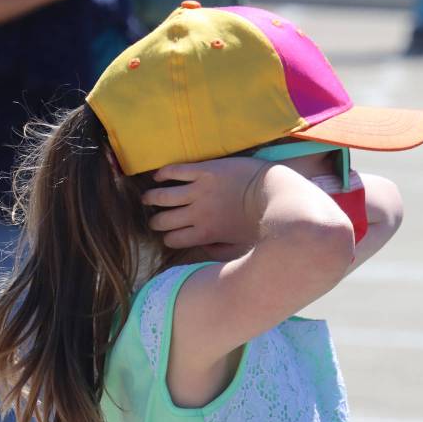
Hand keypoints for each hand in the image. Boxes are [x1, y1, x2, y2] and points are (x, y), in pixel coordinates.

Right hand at [142, 158, 272, 250]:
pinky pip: (175, 171)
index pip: (173, 240)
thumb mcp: (241, 246)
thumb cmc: (262, 222)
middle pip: (163, 221)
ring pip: (162, 196)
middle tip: (154, 218)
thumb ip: (220, 250)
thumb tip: (203, 249)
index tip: (167, 234)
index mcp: (205, 234)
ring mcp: (199, 191)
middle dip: (155, 222)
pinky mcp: (204, 170)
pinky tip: (158, 175)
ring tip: (147, 197)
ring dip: (151, 198)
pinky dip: (162, 173)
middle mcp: (197, 214)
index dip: (167, 238)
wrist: (275, 194)